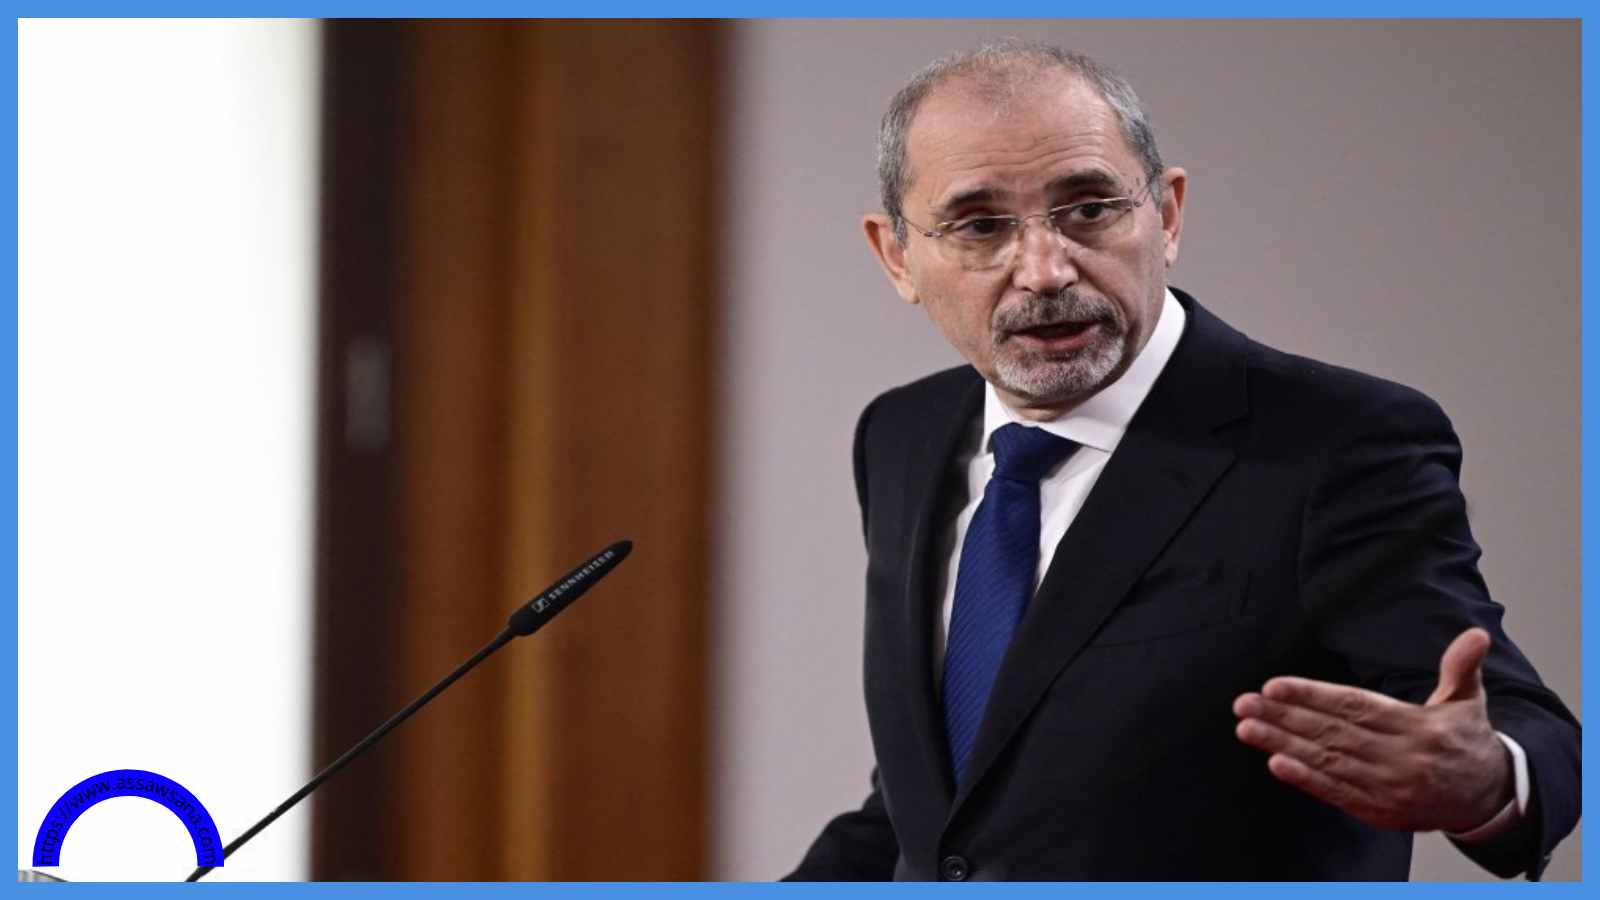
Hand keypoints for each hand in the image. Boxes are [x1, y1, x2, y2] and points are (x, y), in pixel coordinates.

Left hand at [1232, 627, 1512, 832]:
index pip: (1354, 707)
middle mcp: (1401, 758)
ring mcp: (1388, 787)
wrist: (1487, 799)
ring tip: (1247, 729)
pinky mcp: (1379, 811)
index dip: (1312, 696)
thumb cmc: (1466, 741)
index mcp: (1418, 727)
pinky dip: (1306, 780)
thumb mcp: (1468, 701)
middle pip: (1332, 734)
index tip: (1274, 686)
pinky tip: (1276, 764)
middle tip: (1244, 705)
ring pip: (1328, 762)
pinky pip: (1337, 793)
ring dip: (1282, 746)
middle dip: (1283, 718)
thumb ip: (1461, 667)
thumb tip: (1475, 634)